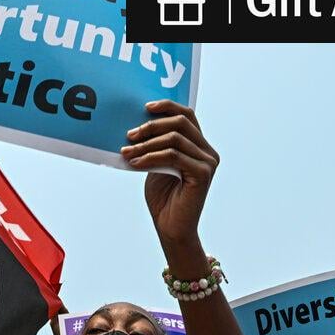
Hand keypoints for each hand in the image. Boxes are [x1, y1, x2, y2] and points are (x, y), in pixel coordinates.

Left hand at [121, 100, 218, 247]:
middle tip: (129, 135)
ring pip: (174, 138)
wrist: (171, 229)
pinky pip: (173, 155)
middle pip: (180, 123)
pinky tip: (135, 163)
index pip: (187, 115)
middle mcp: (208, 152)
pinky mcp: (203, 174)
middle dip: (151, 125)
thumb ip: (154, 147)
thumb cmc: (163, 199)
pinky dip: (151, 157)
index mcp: (199, 146)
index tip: (145, 106)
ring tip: (127, 151)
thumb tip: (135, 128)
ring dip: (146, 143)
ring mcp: (208, 162)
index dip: (167, 107)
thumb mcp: (156, 166)